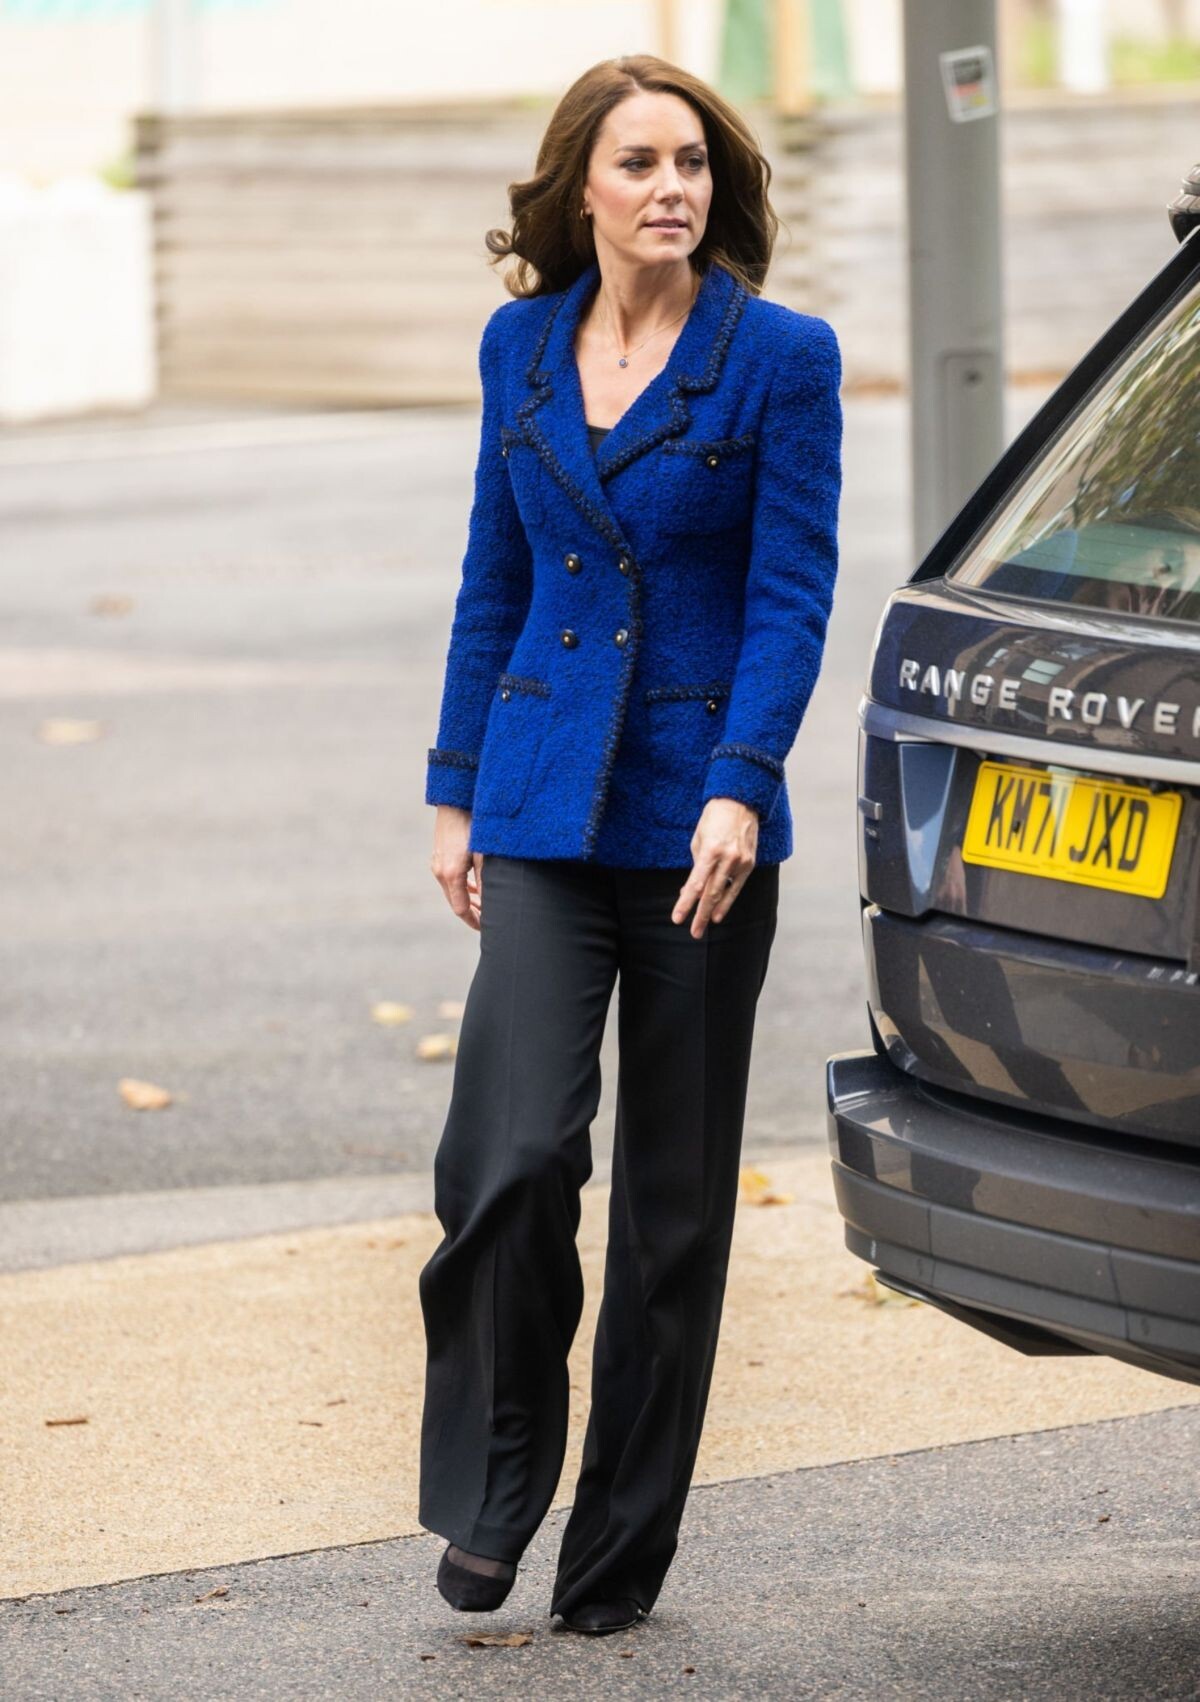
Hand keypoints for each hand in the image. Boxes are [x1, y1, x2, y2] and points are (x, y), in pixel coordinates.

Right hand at [431, 805, 483, 928]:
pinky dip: (461, 887)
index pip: (461, 909)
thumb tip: (491, 904)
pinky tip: (473, 887)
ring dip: (466, 900)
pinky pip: (448, 879)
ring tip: (483, 906)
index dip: (474, 921)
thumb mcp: (485, 855)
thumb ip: (487, 881)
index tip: (487, 927)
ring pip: (452, 891)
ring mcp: (436, 864)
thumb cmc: (474, 825)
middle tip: (488, 920)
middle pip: (455, 902)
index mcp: (451, 874)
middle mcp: (440, 871)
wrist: (455, 800)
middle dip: (471, 913)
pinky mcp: (438, 856)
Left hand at [672, 797, 758, 938]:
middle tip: (694, 932)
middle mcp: (727, 858)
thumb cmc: (713, 819)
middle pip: (711, 893)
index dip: (686, 903)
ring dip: (714, 911)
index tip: (678, 918)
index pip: (695, 884)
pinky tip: (720, 912)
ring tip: (705, 926)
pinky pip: (737, 886)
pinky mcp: (750, 863)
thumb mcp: (698, 840)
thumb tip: (689, 890)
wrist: (740, 802)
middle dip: (700, 914)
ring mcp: (741, 862)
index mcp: (710, 851)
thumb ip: (695, 867)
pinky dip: (728, 900)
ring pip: (725, 893)